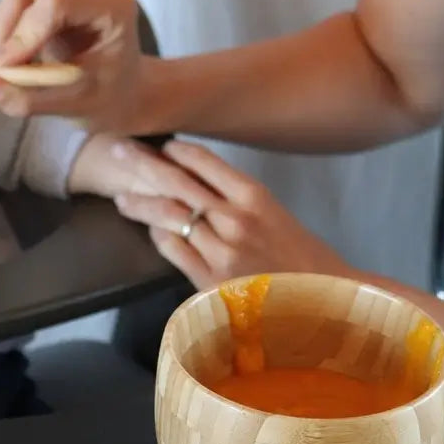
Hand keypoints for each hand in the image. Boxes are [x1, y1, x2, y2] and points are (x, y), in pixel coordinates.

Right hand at [0, 0, 148, 131]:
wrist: (126, 92)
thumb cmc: (109, 99)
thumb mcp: (70, 106)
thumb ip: (27, 99)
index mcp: (115, 7)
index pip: (56, 5)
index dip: (23, 34)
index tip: (2, 68)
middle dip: (6, 32)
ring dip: (5, 32)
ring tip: (7, 67)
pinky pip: (20, 2)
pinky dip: (10, 30)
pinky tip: (17, 56)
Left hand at [114, 140, 351, 289]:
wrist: (323, 300)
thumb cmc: (302, 257)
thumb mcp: (275, 215)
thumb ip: (238, 198)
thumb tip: (197, 181)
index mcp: (254, 197)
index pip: (205, 162)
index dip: (177, 150)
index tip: (160, 144)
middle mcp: (235, 219)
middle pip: (178, 184)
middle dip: (144, 165)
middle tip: (119, 151)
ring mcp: (221, 251)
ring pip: (170, 217)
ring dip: (141, 203)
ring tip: (122, 197)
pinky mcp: (210, 281)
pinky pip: (173, 250)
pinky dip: (159, 237)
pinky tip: (150, 230)